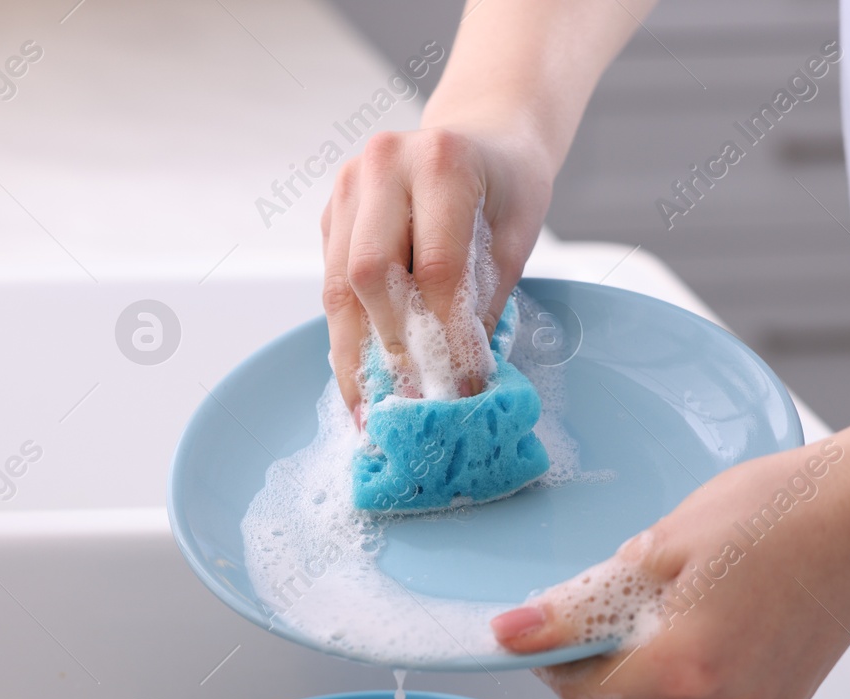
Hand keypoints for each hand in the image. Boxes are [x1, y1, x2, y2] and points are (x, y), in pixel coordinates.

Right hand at [320, 123, 554, 420]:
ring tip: (369, 410)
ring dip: (354, 354)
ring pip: (338, 287)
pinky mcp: (332, 215)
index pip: (436, 266)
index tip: (459, 387)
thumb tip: (458, 379)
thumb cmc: (507, 187)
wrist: (482, 138)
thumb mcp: (517, 236)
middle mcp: (384, 165)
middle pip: (370, 274)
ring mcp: (349, 188)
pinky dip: (347, 334)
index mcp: (441, 161)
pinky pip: (331, 284)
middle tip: (409, 405)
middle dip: (390, 347)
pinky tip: (361, 376)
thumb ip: (486, 301)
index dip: (446, 336)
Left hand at [489, 439, 849, 698]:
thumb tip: (514, 632)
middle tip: (603, 609)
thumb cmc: (775, 513)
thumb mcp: (655, 548)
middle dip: (598, 666)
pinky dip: (693, 673)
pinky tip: (709, 619)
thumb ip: (578, 606)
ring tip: (666, 604)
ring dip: (645, 672)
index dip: (552, 661)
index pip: (582, 693)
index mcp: (682, 667)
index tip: (543, 630)